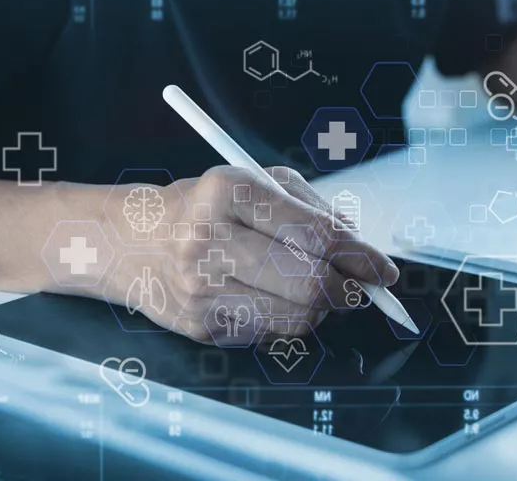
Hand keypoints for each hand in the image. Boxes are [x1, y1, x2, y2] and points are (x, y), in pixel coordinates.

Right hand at [107, 166, 398, 343]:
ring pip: (298, 318)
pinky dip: (288, 318)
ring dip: (322, 308)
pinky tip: (273, 297)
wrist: (130, 241)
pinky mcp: (200, 326)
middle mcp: (210, 240)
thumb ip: (314, 209)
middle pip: (311, 284)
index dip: (362, 257)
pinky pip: (271, 333)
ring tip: (314, 287)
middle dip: (350, 290)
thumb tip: (363, 251)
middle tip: (360, 286)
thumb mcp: (257, 182)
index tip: (386, 270)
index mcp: (229, 191)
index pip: (316, 233)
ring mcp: (201, 288)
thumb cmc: (207, 206)